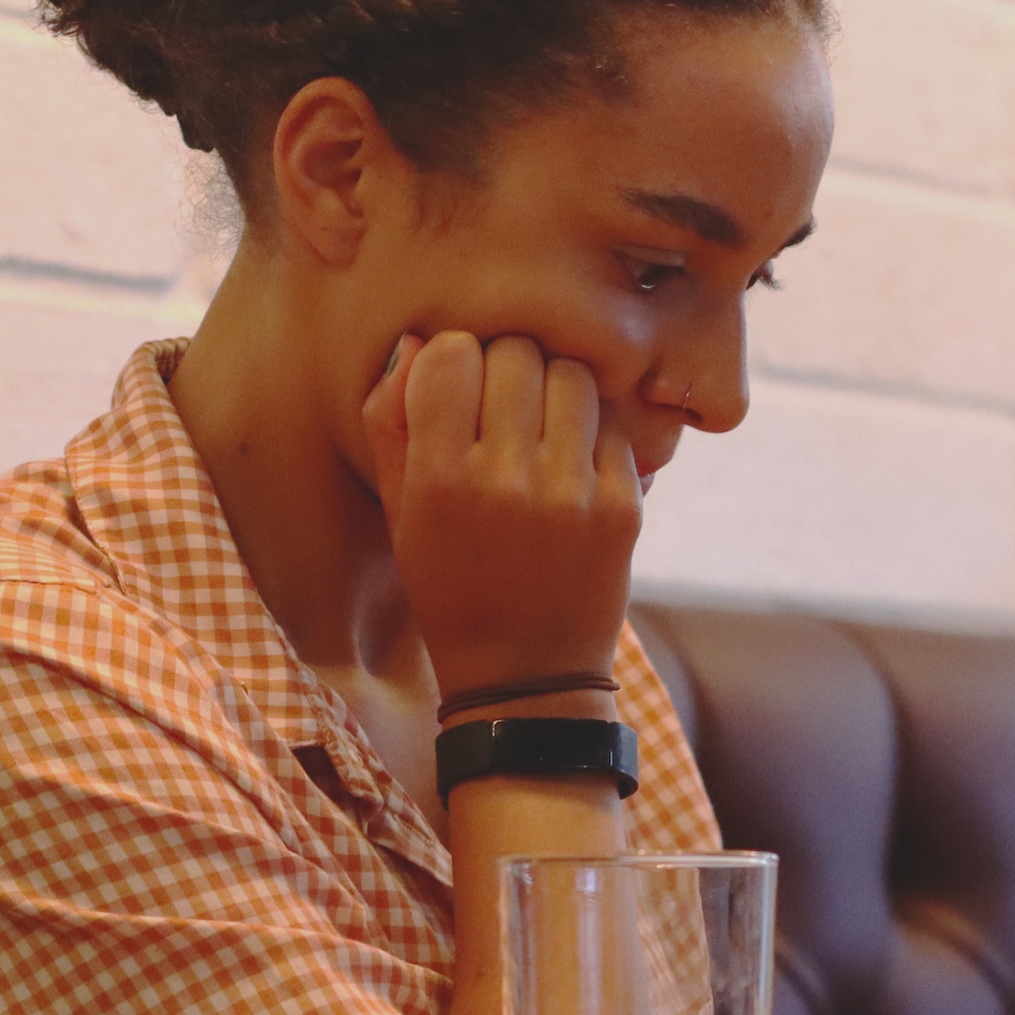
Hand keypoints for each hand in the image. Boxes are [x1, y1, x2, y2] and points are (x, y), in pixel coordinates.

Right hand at [361, 330, 640, 697]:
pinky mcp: (624, 504)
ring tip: (541, 428)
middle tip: (501, 409)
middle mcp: (505, 481)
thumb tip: (419, 341)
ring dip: (553, 388)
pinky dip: (590, 432)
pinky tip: (571, 466)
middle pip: (515, 353)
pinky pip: (610, 421)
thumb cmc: (450, 584)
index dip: (452, 361)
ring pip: (571, 374)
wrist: (525, 673)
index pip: (452, 353)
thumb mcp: (399, 511)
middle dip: (505, 369)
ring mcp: (572, 493)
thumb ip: (390, 421)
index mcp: (438, 481)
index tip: (456, 391)